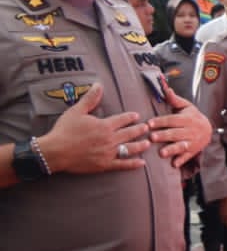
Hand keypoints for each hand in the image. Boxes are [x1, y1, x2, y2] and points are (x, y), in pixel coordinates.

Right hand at [34, 84, 150, 173]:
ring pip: (130, 148)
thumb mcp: (76, 111)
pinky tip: (142, 163)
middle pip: (130, 133)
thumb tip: (98, 85)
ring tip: (148, 143)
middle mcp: (110, 139)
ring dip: (141, 145)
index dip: (131, 117)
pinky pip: (123, 165)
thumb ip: (90, 99)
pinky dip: (133, 164)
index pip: (123, 119)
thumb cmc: (64, 131)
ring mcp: (108, 153)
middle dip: (140, 130)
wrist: (54, 152)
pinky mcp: (105, 165)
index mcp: (105, 125)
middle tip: (147, 128)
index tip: (137, 116)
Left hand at [149, 83, 211, 167]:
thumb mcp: (186, 106)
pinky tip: (174, 164)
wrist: (209, 130)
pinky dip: (181, 161)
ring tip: (161, 153)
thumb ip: (174, 99)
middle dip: (164, 136)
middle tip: (151, 138)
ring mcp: (192, 142)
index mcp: (187, 118)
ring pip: (181, 146)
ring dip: (172, 149)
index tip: (149, 123)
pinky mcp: (193, 151)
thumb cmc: (192, 117)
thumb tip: (166, 88)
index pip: (172, 120)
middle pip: (176, 133)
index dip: (161, 121)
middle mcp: (190, 130)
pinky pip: (187, 157)